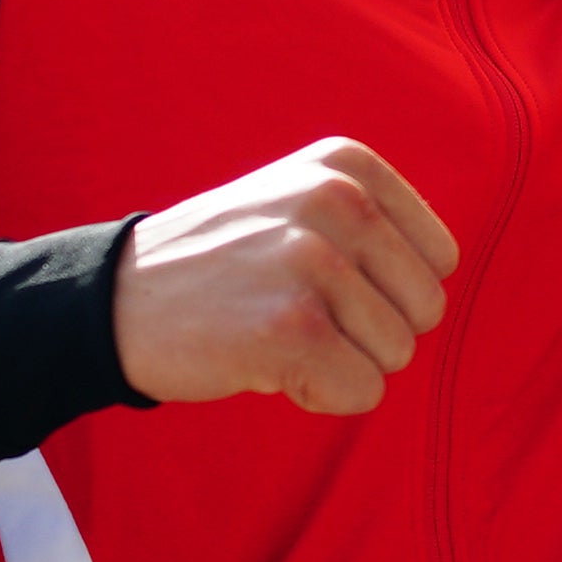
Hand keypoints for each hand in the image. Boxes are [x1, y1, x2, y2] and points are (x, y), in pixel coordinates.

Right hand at [113, 138, 458, 413]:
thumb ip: (376, 222)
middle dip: (369, 332)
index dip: (386, 291)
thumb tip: (444, 270)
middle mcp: (338, 201)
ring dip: (338, 362)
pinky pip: (362, 391)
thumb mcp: (300, 202)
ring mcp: (314, 262)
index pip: (440, 258)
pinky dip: (320, 394)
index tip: (319, 282)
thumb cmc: (223, 264)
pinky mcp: (292, 329)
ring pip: (396, 355)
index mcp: (348, 166)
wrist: (117, 301)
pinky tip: (264, 363)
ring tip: (272, 332)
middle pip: (425, 309)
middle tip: (294, 313)